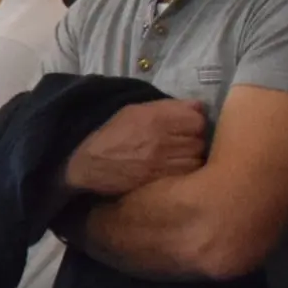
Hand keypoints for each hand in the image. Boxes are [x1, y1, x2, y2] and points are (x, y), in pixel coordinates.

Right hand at [65, 99, 208, 194]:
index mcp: (155, 118)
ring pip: (196, 158)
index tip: (187, 126)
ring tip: (179, 157)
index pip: (197, 119)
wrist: (88, 165)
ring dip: (191, 157)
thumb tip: (199, 107)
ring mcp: (161, 162)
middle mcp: (161, 139)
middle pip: (199, 140)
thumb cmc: (112, 135)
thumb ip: (168, 106)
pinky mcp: (159, 180)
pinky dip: (184, 171)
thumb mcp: (134, 111)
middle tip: (182, 142)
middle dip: (194, 140)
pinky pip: (186, 174)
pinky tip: (174, 168)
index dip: (194, 122)